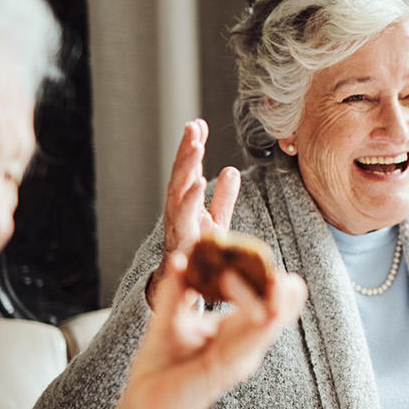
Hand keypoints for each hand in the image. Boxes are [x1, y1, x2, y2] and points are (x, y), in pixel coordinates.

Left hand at [106, 252, 306, 408]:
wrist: (140, 408)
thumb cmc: (159, 369)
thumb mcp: (168, 319)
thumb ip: (179, 288)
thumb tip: (185, 255)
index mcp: (236, 333)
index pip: (268, 302)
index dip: (266, 277)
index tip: (247, 248)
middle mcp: (245, 347)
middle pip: (282, 311)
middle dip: (285, 285)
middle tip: (267, 256)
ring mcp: (238, 359)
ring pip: (272, 321)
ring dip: (270, 294)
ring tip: (270, 273)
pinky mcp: (224, 369)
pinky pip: (248, 340)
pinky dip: (249, 311)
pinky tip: (242, 290)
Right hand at [149, 119, 240, 304]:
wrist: (184, 285)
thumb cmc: (198, 251)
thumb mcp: (215, 221)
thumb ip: (223, 198)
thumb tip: (231, 170)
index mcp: (186, 203)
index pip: (188, 170)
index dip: (192, 148)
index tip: (198, 123)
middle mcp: (177, 210)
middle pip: (180, 176)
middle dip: (185, 151)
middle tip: (193, 127)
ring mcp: (176, 225)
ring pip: (177, 192)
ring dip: (186, 168)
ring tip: (196, 147)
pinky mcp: (180, 240)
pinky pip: (183, 217)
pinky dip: (189, 200)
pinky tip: (197, 182)